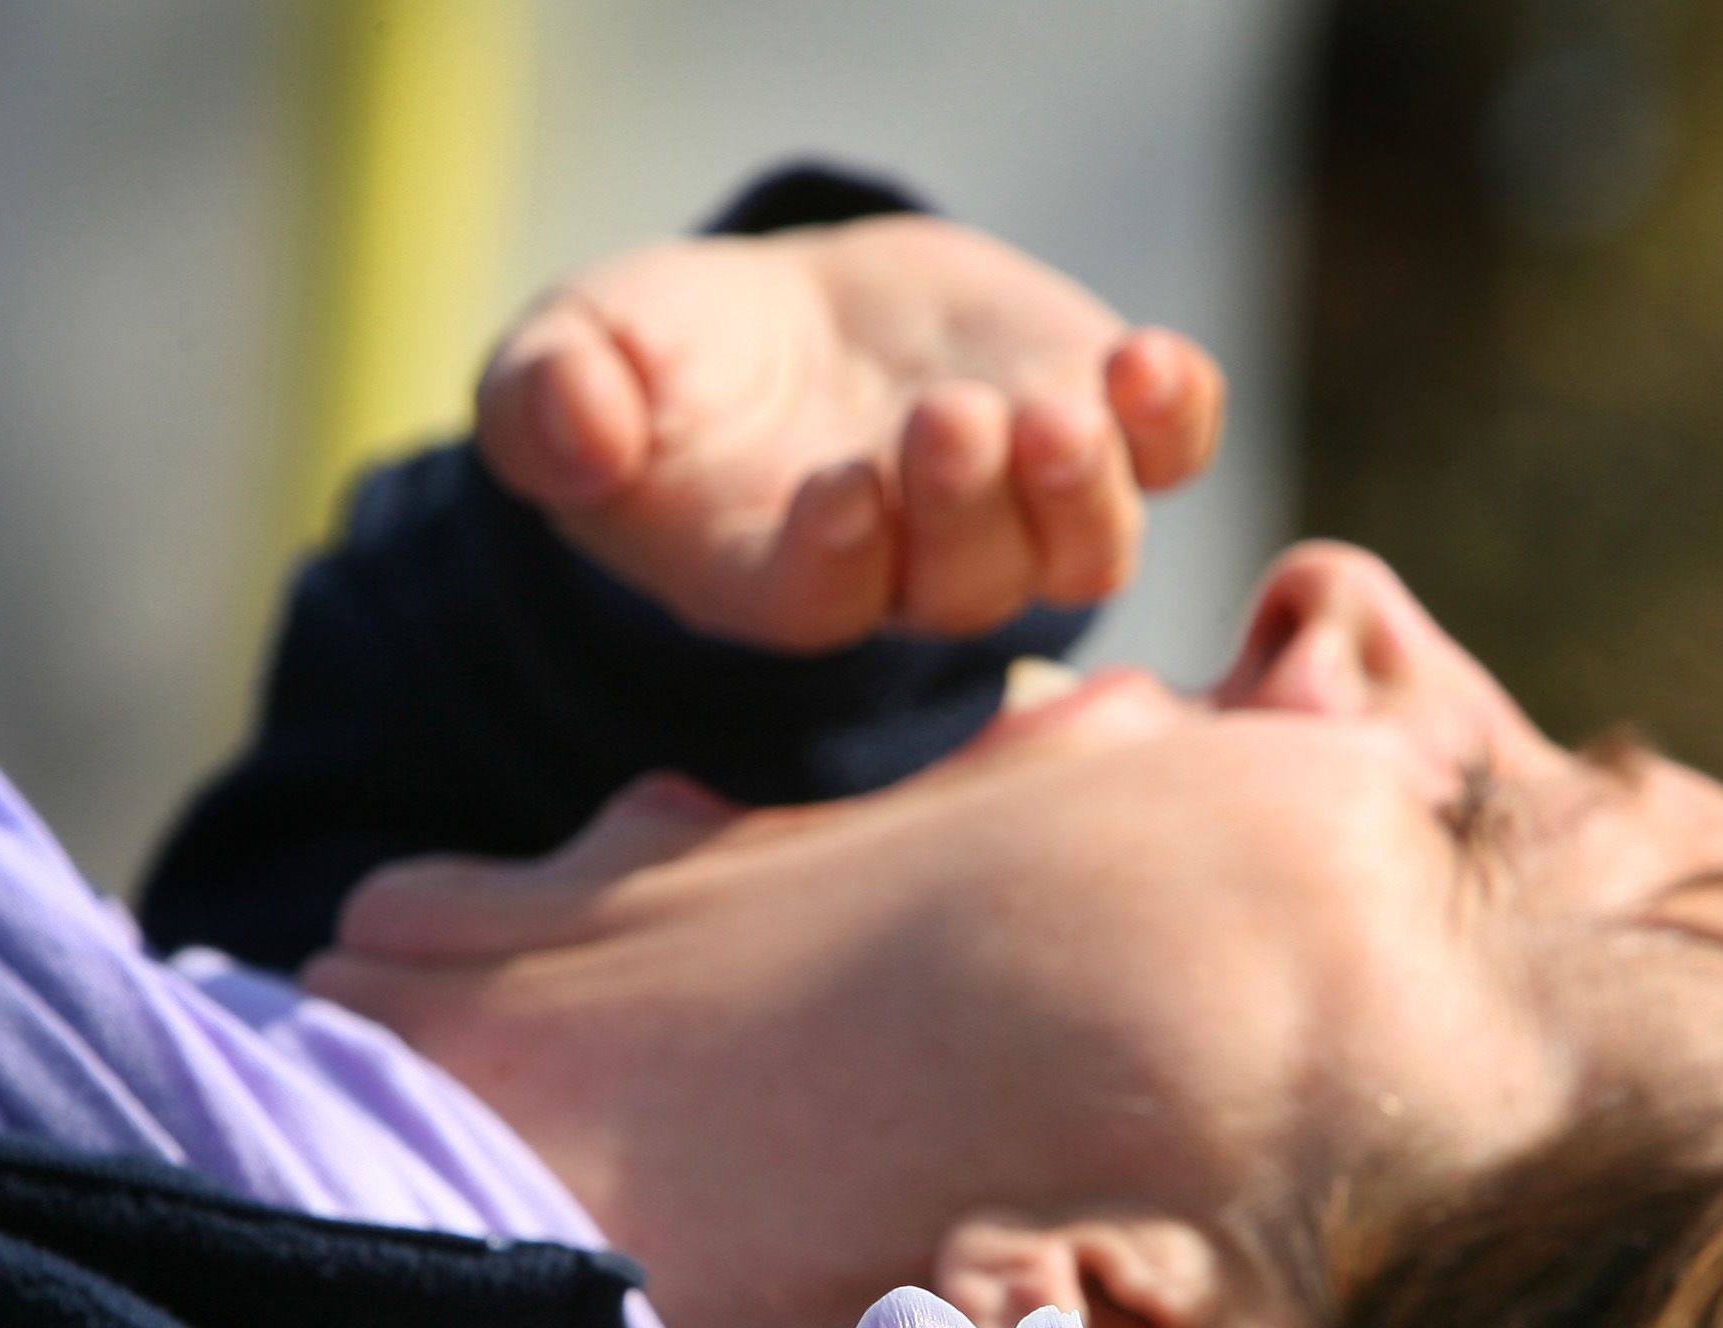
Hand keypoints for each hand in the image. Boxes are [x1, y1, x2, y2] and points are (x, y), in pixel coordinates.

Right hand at [474, 215, 1226, 651]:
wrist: (778, 330)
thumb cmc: (654, 370)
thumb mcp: (565, 365)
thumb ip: (551, 406)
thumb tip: (576, 434)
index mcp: (782, 581)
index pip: (826, 602)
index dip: (840, 556)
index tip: (839, 490)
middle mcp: (914, 574)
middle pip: (966, 582)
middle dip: (963, 506)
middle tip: (944, 422)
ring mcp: (1018, 509)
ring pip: (1077, 545)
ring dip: (1079, 484)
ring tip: (1064, 411)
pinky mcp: (1091, 432)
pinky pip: (1162, 457)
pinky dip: (1170, 420)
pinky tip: (1150, 362)